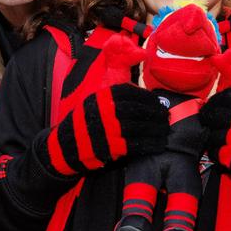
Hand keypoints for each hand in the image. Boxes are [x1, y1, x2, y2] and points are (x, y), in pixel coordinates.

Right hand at [35, 83, 168, 176]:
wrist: (64, 147)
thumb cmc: (85, 122)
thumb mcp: (94, 100)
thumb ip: (113, 91)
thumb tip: (136, 83)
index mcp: (102, 96)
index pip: (132, 93)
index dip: (148, 99)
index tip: (158, 104)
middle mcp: (106, 111)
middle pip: (138, 110)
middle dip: (155, 114)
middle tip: (166, 118)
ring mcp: (108, 130)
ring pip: (140, 127)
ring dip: (156, 130)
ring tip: (165, 131)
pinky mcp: (111, 147)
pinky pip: (136, 145)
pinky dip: (149, 145)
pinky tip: (158, 145)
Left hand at [199, 88, 230, 211]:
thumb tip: (212, 100)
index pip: (223, 97)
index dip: (214, 103)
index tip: (213, 109)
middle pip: (212, 114)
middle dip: (209, 121)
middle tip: (213, 126)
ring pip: (210, 135)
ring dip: (213, 139)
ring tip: (223, 142)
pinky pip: (213, 151)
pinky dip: (216, 153)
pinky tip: (226, 153)